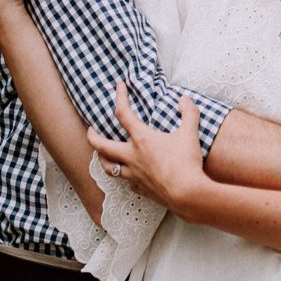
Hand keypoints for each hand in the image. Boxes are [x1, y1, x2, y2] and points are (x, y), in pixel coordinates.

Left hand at [88, 82, 209, 212]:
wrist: (187, 194)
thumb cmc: (187, 162)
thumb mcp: (190, 132)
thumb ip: (188, 112)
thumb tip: (184, 99)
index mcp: (142, 139)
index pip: (124, 114)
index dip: (120, 97)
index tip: (119, 87)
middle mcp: (132, 157)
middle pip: (103, 146)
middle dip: (93, 136)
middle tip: (89, 130)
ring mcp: (134, 175)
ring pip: (109, 167)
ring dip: (103, 159)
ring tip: (102, 155)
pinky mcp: (141, 189)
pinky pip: (127, 182)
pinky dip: (126, 177)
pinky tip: (130, 176)